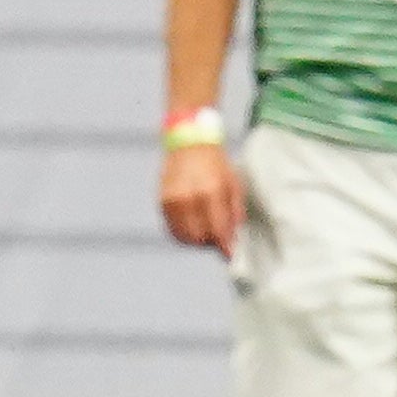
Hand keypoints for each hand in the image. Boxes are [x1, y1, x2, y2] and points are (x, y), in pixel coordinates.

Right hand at [160, 142, 241, 256]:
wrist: (189, 143)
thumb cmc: (216, 164)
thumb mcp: (233, 185)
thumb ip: (234, 215)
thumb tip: (232, 242)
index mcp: (210, 192)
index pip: (217, 231)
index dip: (224, 246)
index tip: (229, 254)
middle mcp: (188, 198)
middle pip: (199, 238)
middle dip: (210, 243)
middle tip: (218, 238)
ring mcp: (172, 200)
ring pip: (183, 237)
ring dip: (196, 240)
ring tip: (205, 231)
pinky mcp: (162, 202)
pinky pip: (172, 229)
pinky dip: (183, 233)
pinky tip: (192, 226)